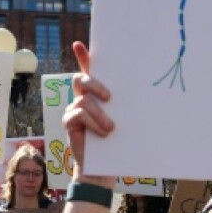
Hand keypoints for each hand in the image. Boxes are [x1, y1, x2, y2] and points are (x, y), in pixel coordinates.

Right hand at [64, 42, 114, 181]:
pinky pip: (78, 113)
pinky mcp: (68, 122)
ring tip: (111, 128)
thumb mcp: (122, 120)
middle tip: (110, 97)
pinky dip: (93, 122)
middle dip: (96, 84)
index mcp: (96, 95)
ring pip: (84, 99)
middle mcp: (82, 98)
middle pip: (82, 79)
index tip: (79, 44)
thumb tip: (143, 89)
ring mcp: (73, 109)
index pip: (88, 70)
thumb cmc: (116, 143)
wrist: (102, 168)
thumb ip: (123, 105)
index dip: (82, 56)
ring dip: (100, 114)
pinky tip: (102, 133)